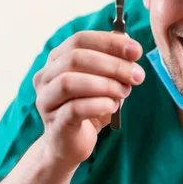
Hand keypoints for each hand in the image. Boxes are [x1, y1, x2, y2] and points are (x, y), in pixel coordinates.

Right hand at [33, 31, 144, 169]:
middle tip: (137, 75)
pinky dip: (99, 104)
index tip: (136, 51)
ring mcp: (46, 100)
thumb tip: (128, 42)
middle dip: (112, 65)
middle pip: (75, 58)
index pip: (80, 39)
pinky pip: (74, 109)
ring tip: (124, 92)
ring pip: (69, 82)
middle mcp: (46, 76)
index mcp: (57, 59)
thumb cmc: (89, 106)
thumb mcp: (104, 80)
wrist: (71, 144)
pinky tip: (113, 106)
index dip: (109, 42)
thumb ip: (113, 60)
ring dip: (105, 84)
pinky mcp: (55, 124)